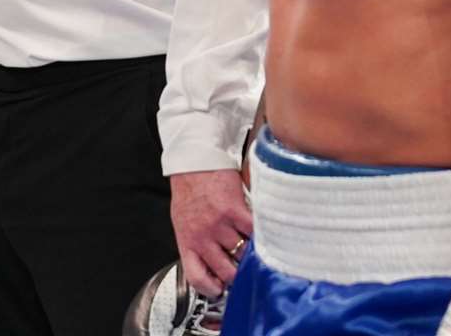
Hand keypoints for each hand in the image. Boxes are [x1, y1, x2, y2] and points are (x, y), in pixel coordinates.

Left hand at [169, 168, 251, 297]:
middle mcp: (202, 236)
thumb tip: (213, 262)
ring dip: (253, 256)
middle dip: (239, 276)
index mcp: (187, 241)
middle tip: (248, 272)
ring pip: (243, 255)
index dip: (212, 288)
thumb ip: (196, 241)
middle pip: (227, 271)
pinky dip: (262, 237)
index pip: (197, 277)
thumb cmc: (189, 190)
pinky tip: (267, 237)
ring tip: (261, 254)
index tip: (222, 290)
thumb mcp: (183, 219)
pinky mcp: (234, 210)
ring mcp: (218, 225)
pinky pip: (253, 233)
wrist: (193, 160)